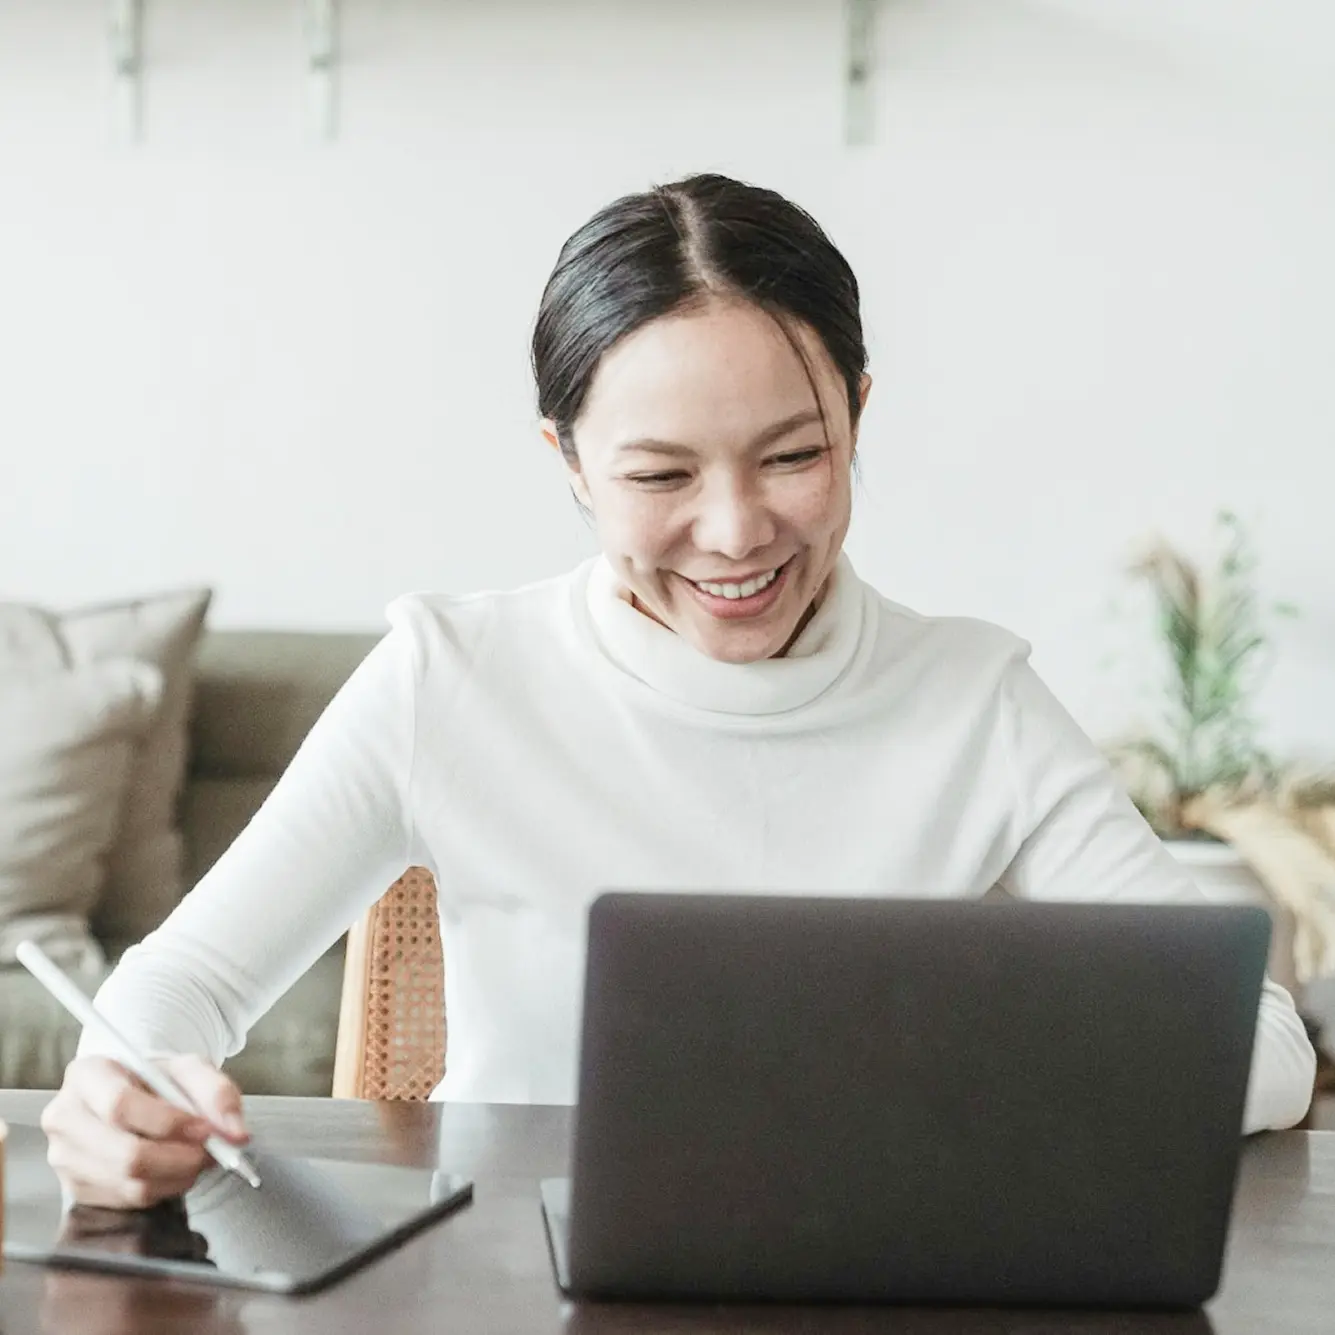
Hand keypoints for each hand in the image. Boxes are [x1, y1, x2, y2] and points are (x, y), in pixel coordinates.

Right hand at [40, 1054, 248, 1208]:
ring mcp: (65, 1158)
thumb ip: (217, 1093)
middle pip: (124, 1154)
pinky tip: (176, 1169)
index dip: (169, 1123)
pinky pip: (128, 1200)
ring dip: (177, 1175)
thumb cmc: (157, 1080)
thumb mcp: (191, 1069)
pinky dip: (164, 1188)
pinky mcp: (76, 1189)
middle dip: (179, 1158)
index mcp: (86, 1075)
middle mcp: (65, 1117)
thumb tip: (235, 1133)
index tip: (205, 1129)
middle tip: (211, 1151)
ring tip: (198, 1157)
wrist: (133, 1095)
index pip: (121, 1106)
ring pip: (129, 1182)